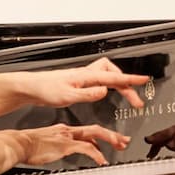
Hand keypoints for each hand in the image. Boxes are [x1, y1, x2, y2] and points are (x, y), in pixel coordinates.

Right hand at [8, 123, 128, 166]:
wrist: (18, 143)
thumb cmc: (28, 145)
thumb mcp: (47, 143)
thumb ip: (58, 145)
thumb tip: (63, 150)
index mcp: (65, 130)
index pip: (88, 131)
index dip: (102, 136)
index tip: (111, 140)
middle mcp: (68, 131)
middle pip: (96, 129)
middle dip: (112, 135)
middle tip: (124, 141)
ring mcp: (67, 137)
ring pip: (95, 134)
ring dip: (110, 139)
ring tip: (120, 146)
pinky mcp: (65, 145)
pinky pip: (86, 148)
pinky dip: (96, 154)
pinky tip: (102, 161)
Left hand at [26, 57, 148, 108]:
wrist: (31, 87)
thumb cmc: (45, 90)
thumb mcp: (67, 96)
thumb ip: (88, 94)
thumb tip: (105, 91)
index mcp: (87, 76)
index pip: (113, 77)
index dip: (130, 79)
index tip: (144, 80)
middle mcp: (86, 74)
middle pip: (114, 74)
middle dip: (128, 84)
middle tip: (136, 100)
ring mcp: (82, 77)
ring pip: (108, 75)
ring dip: (119, 83)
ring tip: (127, 96)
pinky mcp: (78, 82)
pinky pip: (100, 79)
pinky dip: (109, 84)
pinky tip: (106, 93)